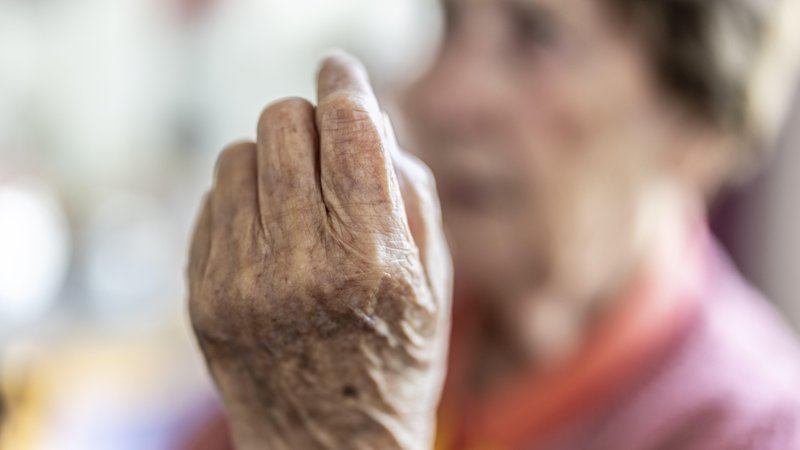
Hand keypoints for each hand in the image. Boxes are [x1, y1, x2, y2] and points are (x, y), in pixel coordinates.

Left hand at [187, 52, 451, 449]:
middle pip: (283, 123)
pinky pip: (213, 200)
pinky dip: (244, 199)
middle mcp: (302, 267)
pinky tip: (270, 235)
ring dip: (273, 161)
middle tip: (327, 147)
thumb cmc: (395, 361)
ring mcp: (242, 283)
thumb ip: (407, 189)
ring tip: (298, 201)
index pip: (348, 127)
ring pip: (239, 155)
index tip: (339, 68)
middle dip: (310, 122)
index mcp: (374, 260)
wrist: (329, 448)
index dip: (345, 81)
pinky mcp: (204, 295)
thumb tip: (368, 118)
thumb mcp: (434, 280)